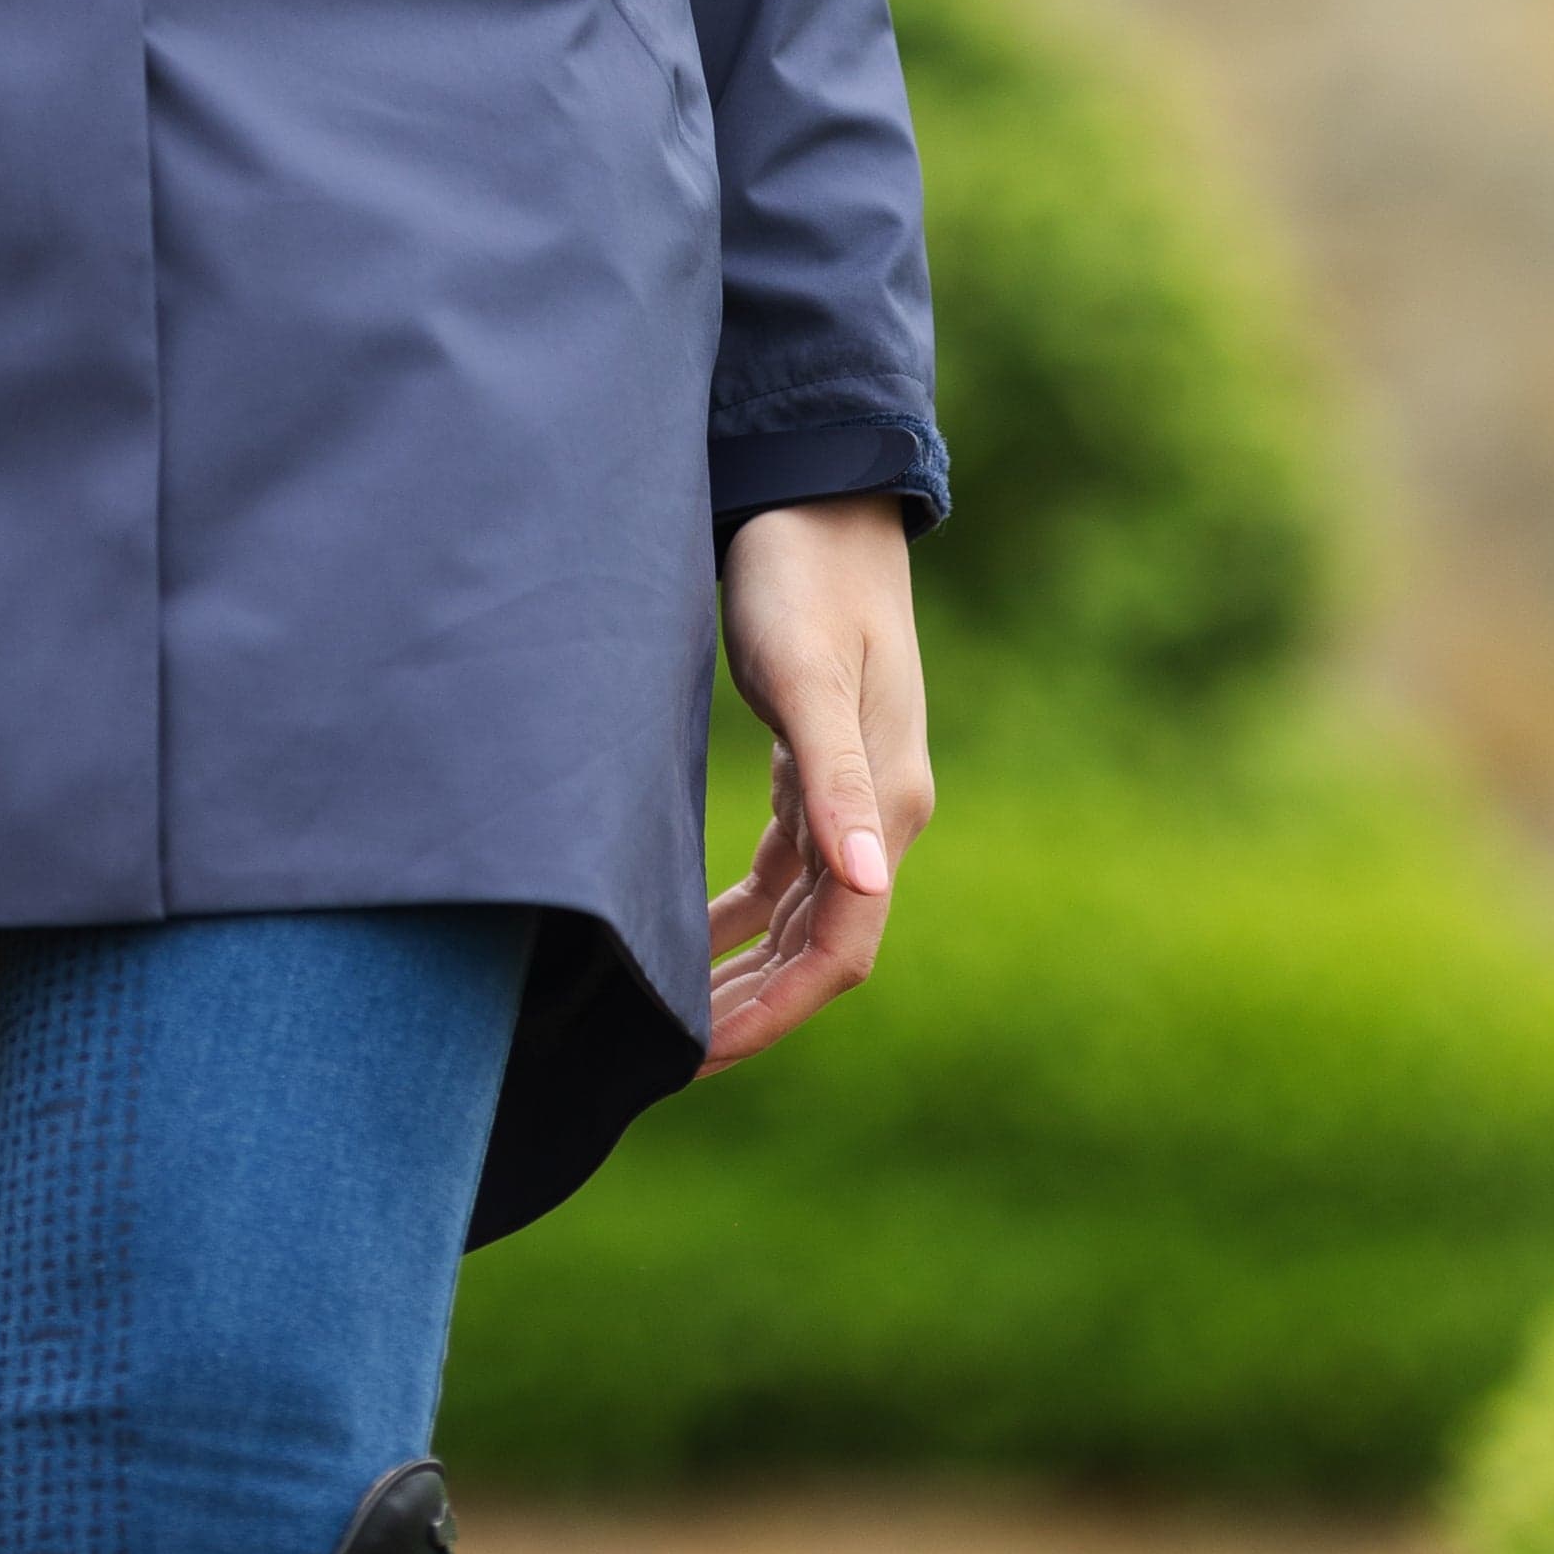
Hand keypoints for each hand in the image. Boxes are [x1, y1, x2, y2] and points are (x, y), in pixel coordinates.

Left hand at [703, 496, 933, 1070]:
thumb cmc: (802, 578)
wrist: (816, 495)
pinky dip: (743, 912)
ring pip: (803, 916)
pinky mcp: (815, 766)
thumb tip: (865, 884)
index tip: (699, 1051)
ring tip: (674, 1017)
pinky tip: (691, 934)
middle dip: (755, 1008)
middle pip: (822, 947)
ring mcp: (850, 792)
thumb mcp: (809, 679)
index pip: (841, 949)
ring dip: (747, 969)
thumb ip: (834, 782)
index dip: (775, 1008)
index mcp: (885, 807)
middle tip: (668, 1058)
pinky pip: (785, 870)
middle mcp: (877, 813)